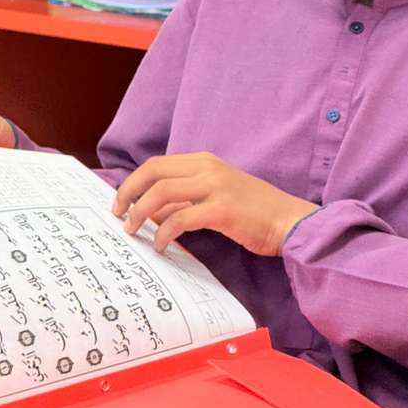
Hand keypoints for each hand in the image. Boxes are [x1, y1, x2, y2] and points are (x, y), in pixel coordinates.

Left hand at [112, 152, 318, 255]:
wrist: (289, 221)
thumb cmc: (255, 212)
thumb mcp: (217, 196)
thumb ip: (186, 200)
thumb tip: (152, 213)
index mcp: (204, 161)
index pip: (157, 164)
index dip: (133, 182)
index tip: (120, 202)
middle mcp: (207, 168)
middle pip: (153, 173)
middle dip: (128, 193)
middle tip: (118, 215)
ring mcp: (215, 187)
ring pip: (162, 193)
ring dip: (141, 213)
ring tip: (133, 232)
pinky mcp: (222, 210)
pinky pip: (180, 219)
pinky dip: (164, 232)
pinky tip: (161, 245)